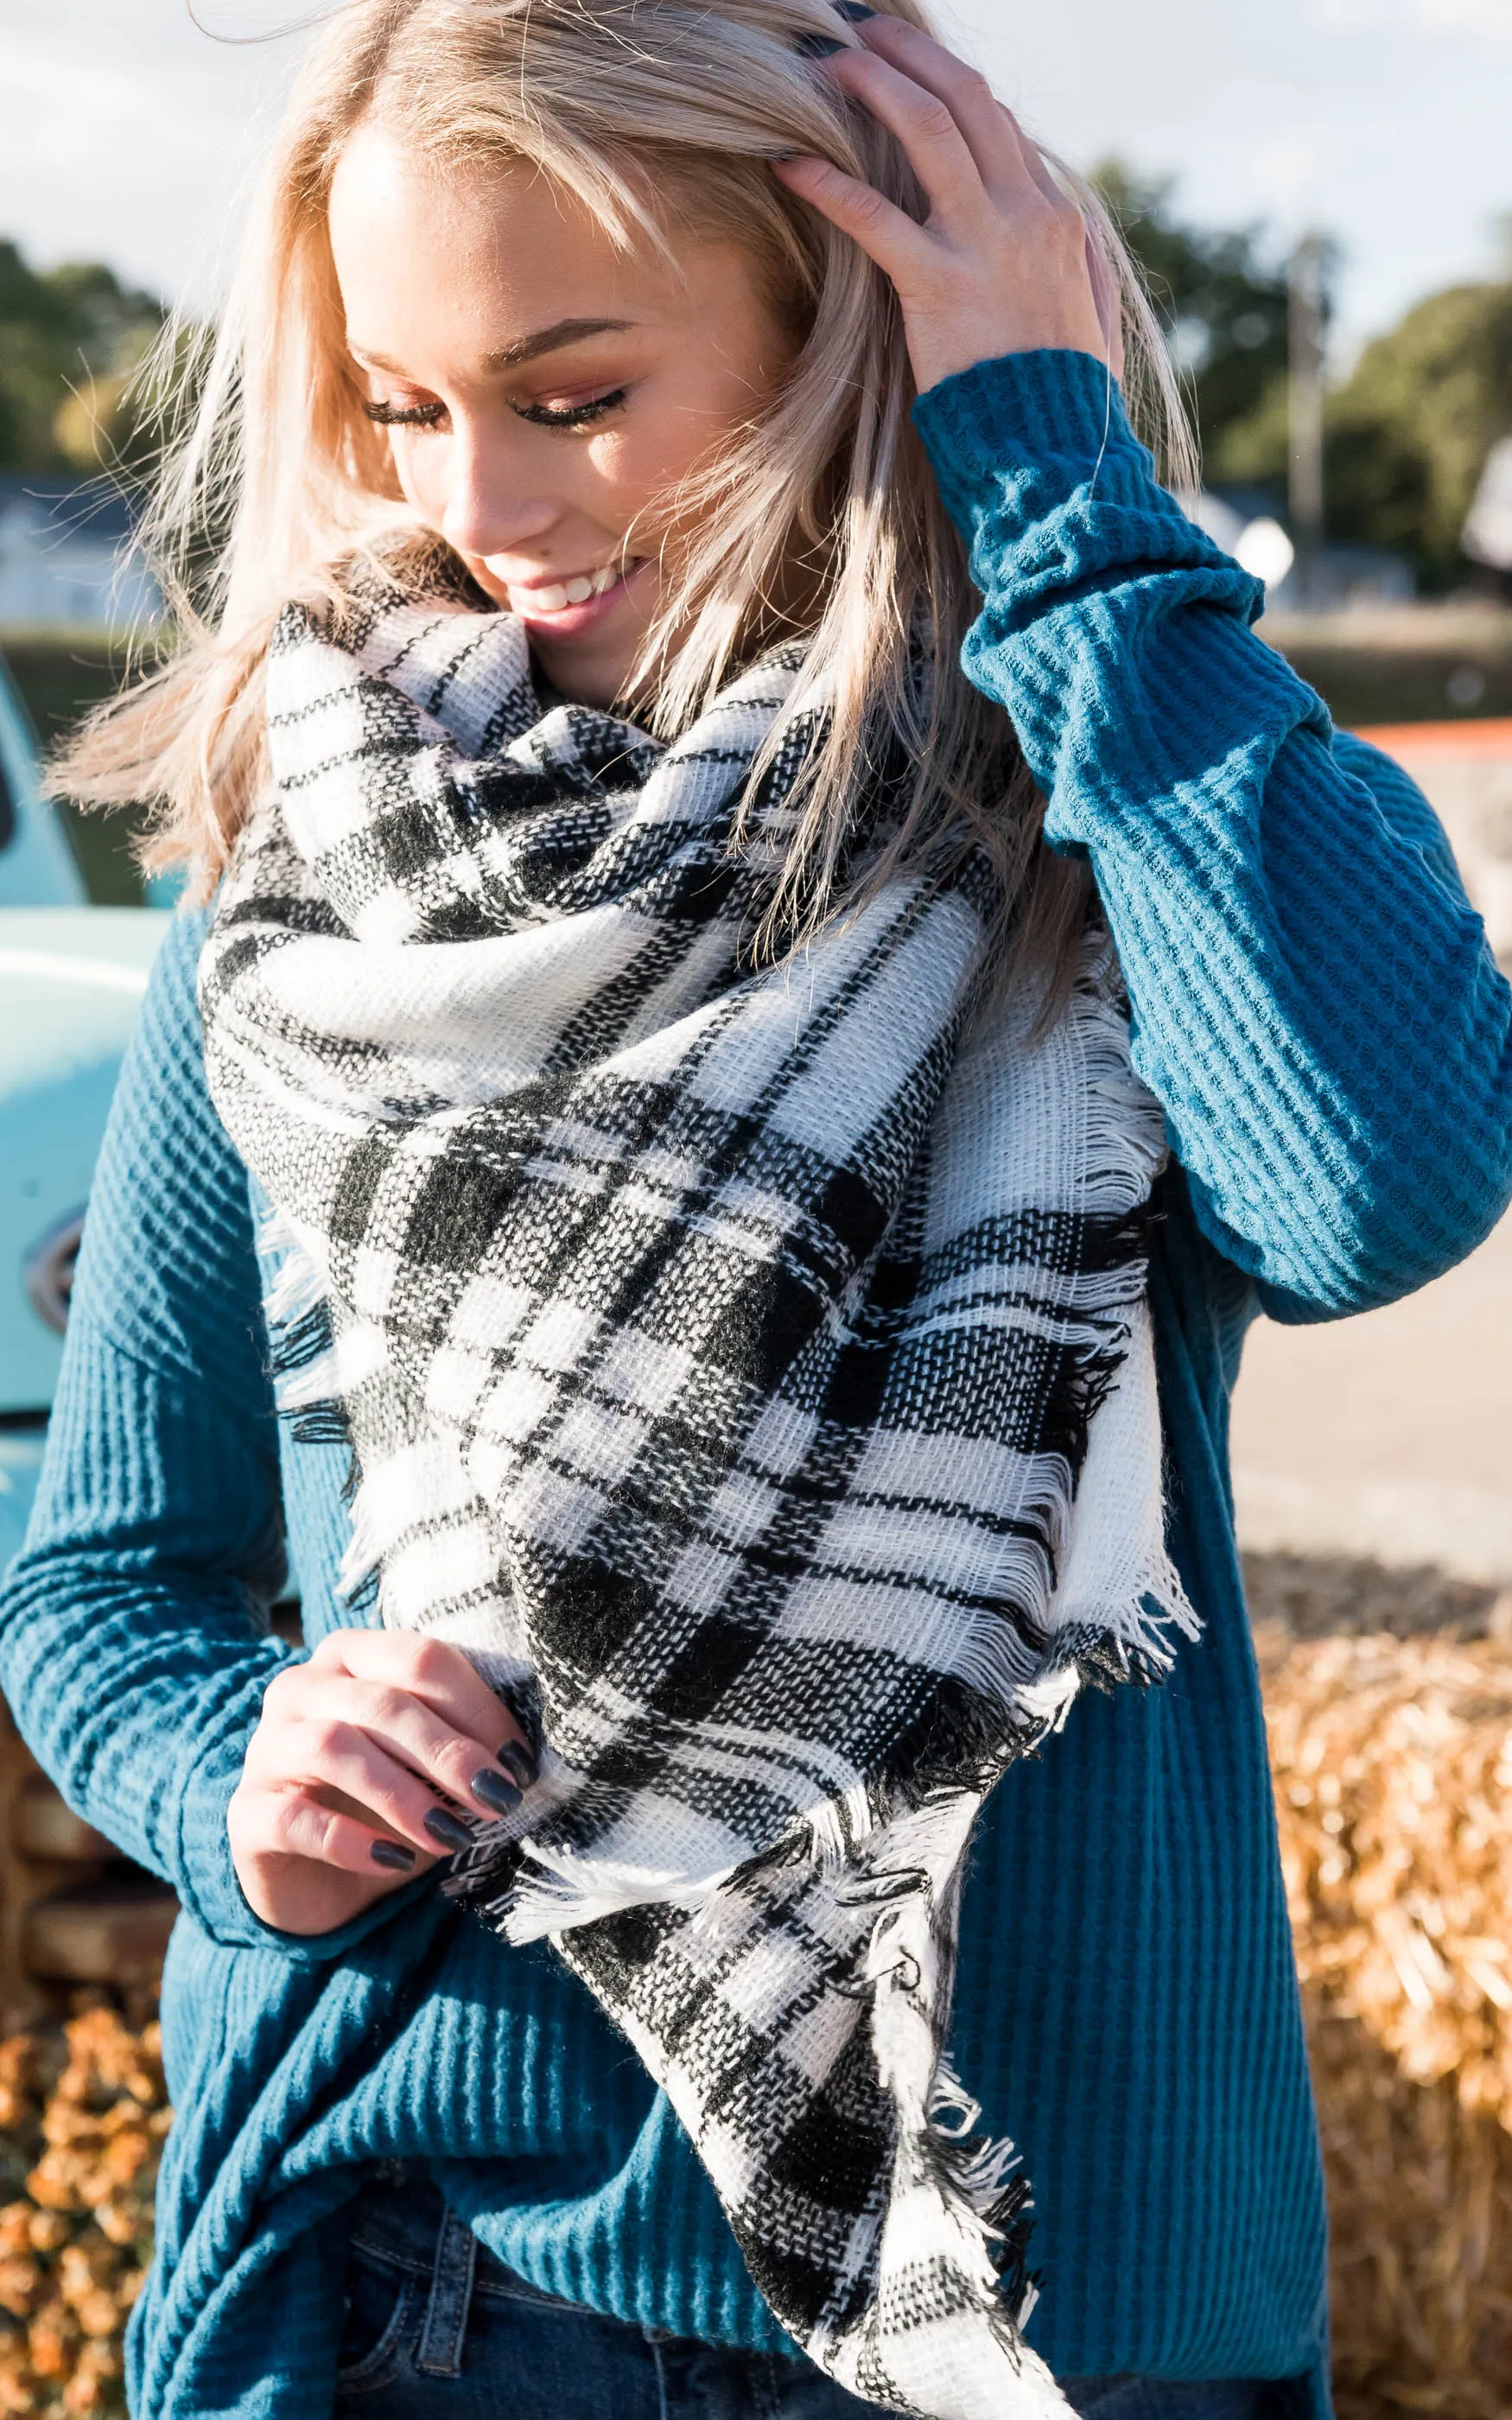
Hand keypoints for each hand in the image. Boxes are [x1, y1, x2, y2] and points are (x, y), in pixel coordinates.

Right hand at [228, 1630, 536, 1935]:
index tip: (521, 1763)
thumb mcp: (431, 1768)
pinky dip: (351, 1840)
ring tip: (451, 1836)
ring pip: (334, 1747)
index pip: (419, 1659)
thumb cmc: (388, 1804)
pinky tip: (395, 1860)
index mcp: (353, 1656)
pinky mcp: (246, 1812)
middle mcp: (301, 1688)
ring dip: (403, 1793)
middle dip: (448, 1752)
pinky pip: (294, 1817)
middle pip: (382, 1702)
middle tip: (496, 1799)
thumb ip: (467, 1745)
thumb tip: (523, 1761)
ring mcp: (266, 1747)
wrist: (319, 1879)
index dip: (478, 1708)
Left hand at [773, 13, 1122, 396]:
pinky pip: (872, 214)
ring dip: (872, 84)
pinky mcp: (936, 285)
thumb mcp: (1089, 321)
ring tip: (827, 65)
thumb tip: (1070, 240)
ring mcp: (982, 245)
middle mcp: (1025, 215)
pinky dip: (826, 180)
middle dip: (911, 55)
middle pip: (967, 98)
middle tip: (863, 32)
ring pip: (926, 128)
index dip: (951, 89)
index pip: (1001, 128)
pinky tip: (789, 164)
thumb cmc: (1066, 403)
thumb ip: (1076, 268)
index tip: (911, 74)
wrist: (1056, 452)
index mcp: (1057, 220)